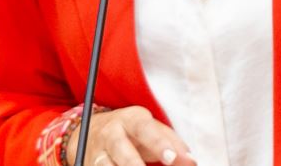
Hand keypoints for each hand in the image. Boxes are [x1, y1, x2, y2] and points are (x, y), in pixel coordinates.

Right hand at [68, 106, 194, 165]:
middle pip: (121, 149)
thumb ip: (174, 144)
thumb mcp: (152, 130)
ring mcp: (98, 152)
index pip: (145, 129)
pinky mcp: (89, 165)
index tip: (172, 158)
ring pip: (106, 165)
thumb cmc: (132, 132)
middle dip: (135, 164)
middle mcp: (111, 133)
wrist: (91, 131)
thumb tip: (192, 162)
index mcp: (130, 119)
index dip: (158, 144)